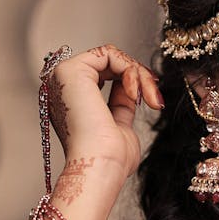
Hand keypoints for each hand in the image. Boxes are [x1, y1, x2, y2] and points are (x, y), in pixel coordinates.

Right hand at [45, 43, 162, 179]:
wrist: (102, 166)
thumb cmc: (111, 159)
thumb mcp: (120, 126)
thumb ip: (121, 106)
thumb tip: (130, 91)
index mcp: (72, 102)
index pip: (106, 76)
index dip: (133, 81)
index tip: (153, 100)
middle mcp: (64, 88)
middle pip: (110, 63)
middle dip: (140, 77)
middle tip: (154, 100)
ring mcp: (64, 78)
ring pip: (112, 57)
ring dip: (139, 74)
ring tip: (147, 99)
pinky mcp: (70, 70)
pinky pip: (109, 53)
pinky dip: (130, 69)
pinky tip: (134, 92)